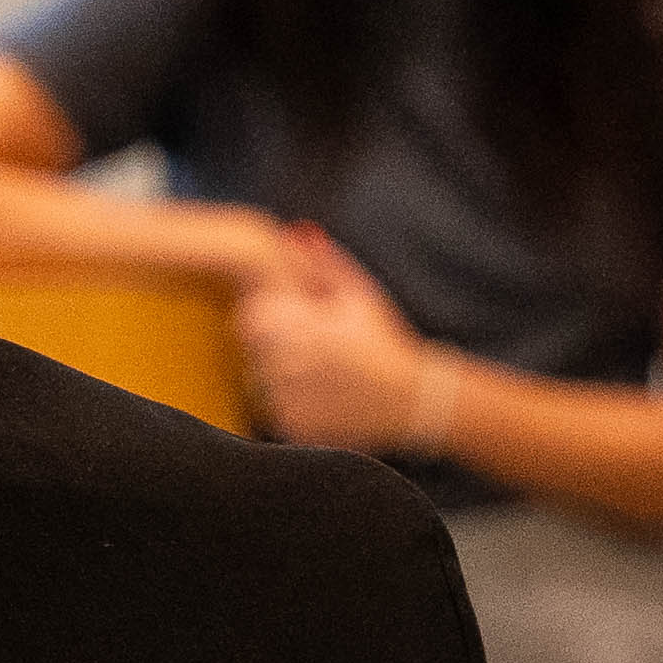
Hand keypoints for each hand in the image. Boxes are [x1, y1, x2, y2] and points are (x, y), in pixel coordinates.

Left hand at [227, 226, 447, 454]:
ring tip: (328, 375)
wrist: (410, 402)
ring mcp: (286, 401)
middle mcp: (284, 367)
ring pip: (263, 382)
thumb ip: (325, 263)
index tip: (301, 322)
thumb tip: (297, 232)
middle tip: (319, 349)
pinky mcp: (292, 429)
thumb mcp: (360, 295)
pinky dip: (295, 404)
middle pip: (256, 350)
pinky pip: (278, 411)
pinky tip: (329, 397)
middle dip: (279, 346)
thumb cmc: (385, 342)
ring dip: (285, 376)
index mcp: (296, 329)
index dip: (273, 316)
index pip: (251, 317)